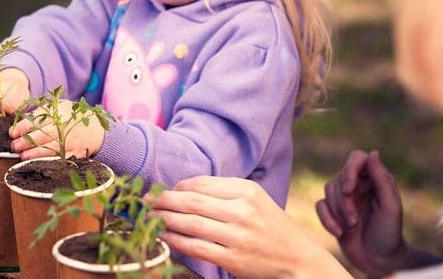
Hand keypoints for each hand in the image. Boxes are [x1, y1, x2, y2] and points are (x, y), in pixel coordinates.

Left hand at [9, 101, 105, 159]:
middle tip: (14, 146)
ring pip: (50, 149)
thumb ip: (42, 112)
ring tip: (22, 156)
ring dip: (34, 153)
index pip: (37, 120)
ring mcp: (72, 141)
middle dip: (25, 142)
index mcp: (60, 112)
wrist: (96, 130)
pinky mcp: (76, 154)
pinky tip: (36, 162)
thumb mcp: (60, 108)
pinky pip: (59, 158)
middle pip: (42, 135)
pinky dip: (47, 161)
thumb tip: (20, 121)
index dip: (22, 127)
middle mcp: (66, 127)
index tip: (12, 133)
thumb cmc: (72, 118)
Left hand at [152, 176, 351, 277]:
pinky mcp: (233, 259)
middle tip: (144, 202)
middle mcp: (242, 210)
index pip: (200, 183)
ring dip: (163, 220)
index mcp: (246, 190)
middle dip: (162, 200)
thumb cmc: (272, 227)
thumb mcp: (254, 200)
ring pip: (190, 223)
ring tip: (148, 218)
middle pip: (191, 201)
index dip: (176, 187)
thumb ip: (224, 192)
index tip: (162, 191)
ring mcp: (237, 235)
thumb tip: (184, 189)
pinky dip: (175, 241)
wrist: (298, 259)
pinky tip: (163, 237)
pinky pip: (196, 247)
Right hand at [315, 150, 407, 276]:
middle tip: (354, 220)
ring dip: (337, 211)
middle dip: (344, 201)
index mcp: (375, 179)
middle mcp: (358, 184)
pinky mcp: (332, 210)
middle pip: (340, 177)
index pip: (357, 158)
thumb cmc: (388, 233)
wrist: (377, 260)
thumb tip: (373, 153)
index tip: (349, 189)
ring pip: (328, 189)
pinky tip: (338, 232)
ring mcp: (343, 196)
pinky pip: (319, 205)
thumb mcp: (390, 207)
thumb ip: (382, 179)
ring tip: (351, 227)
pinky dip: (326, 219)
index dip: (350, 170)